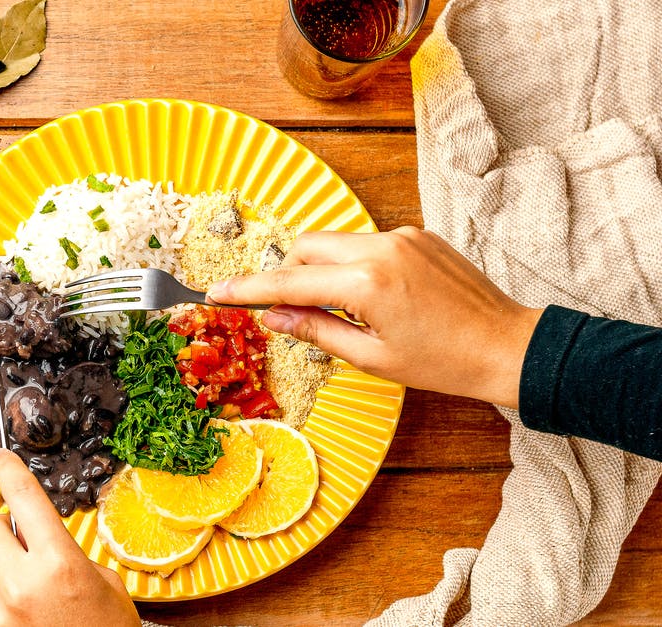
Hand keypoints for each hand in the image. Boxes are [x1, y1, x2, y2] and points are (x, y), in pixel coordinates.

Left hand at [0, 447, 138, 626]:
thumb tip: (42, 542)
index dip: (9, 472)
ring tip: (31, 595)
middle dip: (2, 533)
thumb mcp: (107, 587)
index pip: (25, 500)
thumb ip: (71, 556)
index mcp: (60, 564)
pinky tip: (26, 619)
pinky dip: (0, 605)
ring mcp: (0, 614)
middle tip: (23, 546)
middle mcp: (22, 585)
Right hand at [206, 227, 542, 406]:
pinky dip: (354, 265)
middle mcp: (381, 247)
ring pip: (336, 243)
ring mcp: (402, 236)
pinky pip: (367, 243)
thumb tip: (275, 316)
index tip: (218, 292)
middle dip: (289, 274)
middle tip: (292, 309)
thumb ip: (317, 330)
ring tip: (342, 309)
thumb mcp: (373, 357)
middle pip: (306, 247)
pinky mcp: (419, 235)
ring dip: (323, 270)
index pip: (290, 282)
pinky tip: (375, 298)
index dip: (250, 289)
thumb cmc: (444, 361)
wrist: (508, 345)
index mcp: (366, 283)